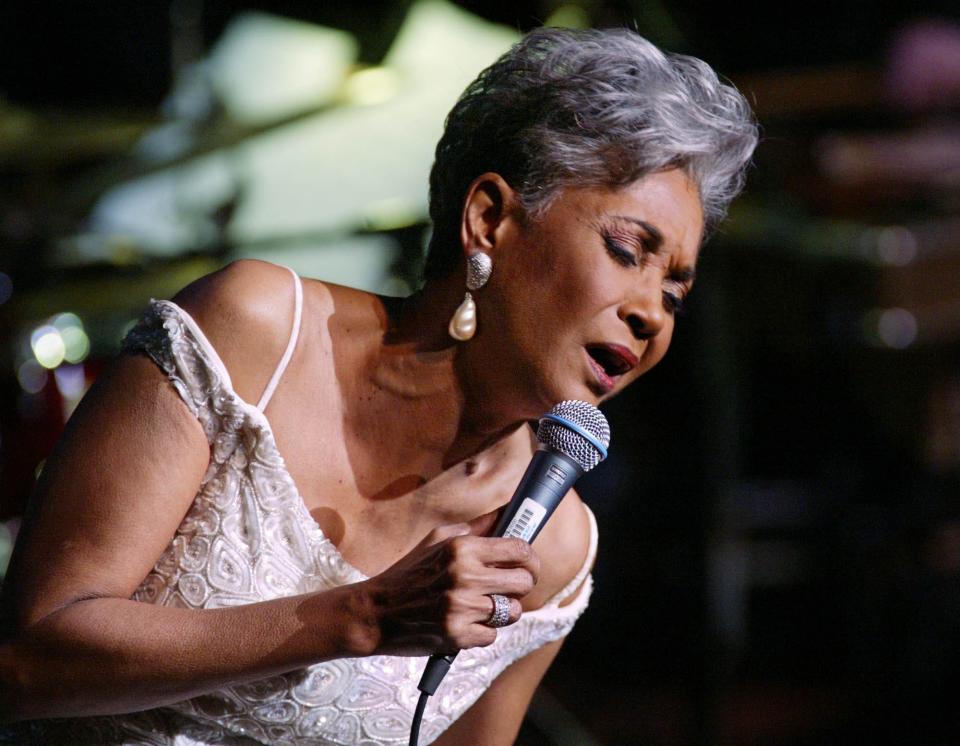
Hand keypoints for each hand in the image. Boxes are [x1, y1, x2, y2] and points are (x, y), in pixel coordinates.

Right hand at [356, 512, 540, 655]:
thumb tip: (506, 513)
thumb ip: (475, 527)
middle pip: (524, 581)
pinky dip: (483, 631)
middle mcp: (464, 576)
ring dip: (503, 611)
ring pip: (513, 611)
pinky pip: (493, 635)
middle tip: (509, 586)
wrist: (375, 612)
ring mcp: (462, 608)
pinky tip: (467, 622)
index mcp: (461, 548)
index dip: (529, 558)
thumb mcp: (436, 540)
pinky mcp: (458, 635)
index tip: (527, 563)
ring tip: (485, 606)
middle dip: (522, 585)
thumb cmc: (408, 572)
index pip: (519, 549)